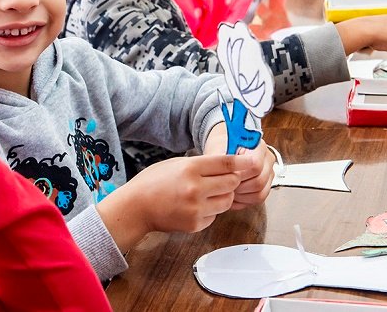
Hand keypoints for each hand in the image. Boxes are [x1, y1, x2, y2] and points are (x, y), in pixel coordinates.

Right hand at [96, 154, 253, 251]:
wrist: (136, 207)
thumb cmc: (153, 182)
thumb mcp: (175, 164)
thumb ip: (200, 164)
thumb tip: (226, 165)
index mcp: (190, 168)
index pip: (226, 164)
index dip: (241, 163)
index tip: (250, 162)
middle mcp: (196, 188)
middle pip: (232, 183)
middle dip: (232, 180)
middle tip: (224, 179)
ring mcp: (197, 208)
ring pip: (227, 201)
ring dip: (223, 196)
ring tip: (208, 193)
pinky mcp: (196, 224)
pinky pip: (215, 215)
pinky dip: (211, 210)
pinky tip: (196, 205)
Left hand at [204, 124, 273, 208]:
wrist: (224, 149)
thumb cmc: (221, 148)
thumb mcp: (217, 149)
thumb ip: (222, 159)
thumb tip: (224, 171)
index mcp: (258, 146)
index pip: (256, 166)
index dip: (240, 175)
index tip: (226, 177)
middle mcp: (267, 159)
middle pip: (259, 182)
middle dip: (239, 187)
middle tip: (225, 186)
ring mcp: (269, 173)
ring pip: (259, 193)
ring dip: (241, 196)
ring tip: (227, 191)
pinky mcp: (266, 185)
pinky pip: (258, 199)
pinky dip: (243, 201)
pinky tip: (232, 197)